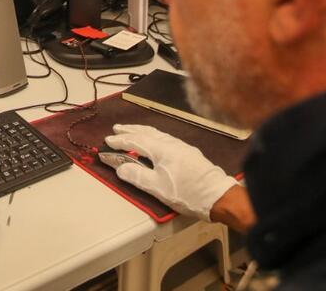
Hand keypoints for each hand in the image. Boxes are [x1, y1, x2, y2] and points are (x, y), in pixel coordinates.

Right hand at [105, 124, 237, 220]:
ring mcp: (181, 146)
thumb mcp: (157, 188)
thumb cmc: (187, 193)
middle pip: (146, 132)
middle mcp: (171, 143)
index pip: (135, 141)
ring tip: (132, 132)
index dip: (120, 140)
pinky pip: (165, 138)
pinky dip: (153, 136)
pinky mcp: (188, 152)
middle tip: (116, 129)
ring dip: (142, 131)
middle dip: (130, 130)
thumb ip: (137, 176)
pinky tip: (154, 141)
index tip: (107, 141)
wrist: (218, 196)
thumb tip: (120, 168)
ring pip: (157, 133)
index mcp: (161, 149)